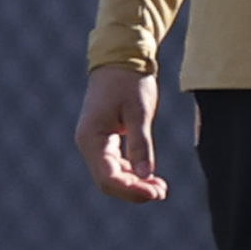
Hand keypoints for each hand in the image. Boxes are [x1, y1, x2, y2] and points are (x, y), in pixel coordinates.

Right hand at [74, 66, 168, 202]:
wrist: (121, 57)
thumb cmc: (130, 81)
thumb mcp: (139, 112)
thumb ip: (141, 145)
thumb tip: (146, 176)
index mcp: (92, 137)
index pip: (108, 178)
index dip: (132, 191)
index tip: (157, 192)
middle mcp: (88, 143)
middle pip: (108, 181)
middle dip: (134, 191)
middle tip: (162, 192)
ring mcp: (94, 141)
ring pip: (111, 175)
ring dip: (134, 184)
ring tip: (160, 187)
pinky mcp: (103, 138)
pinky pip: (114, 164)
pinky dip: (131, 173)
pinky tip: (150, 176)